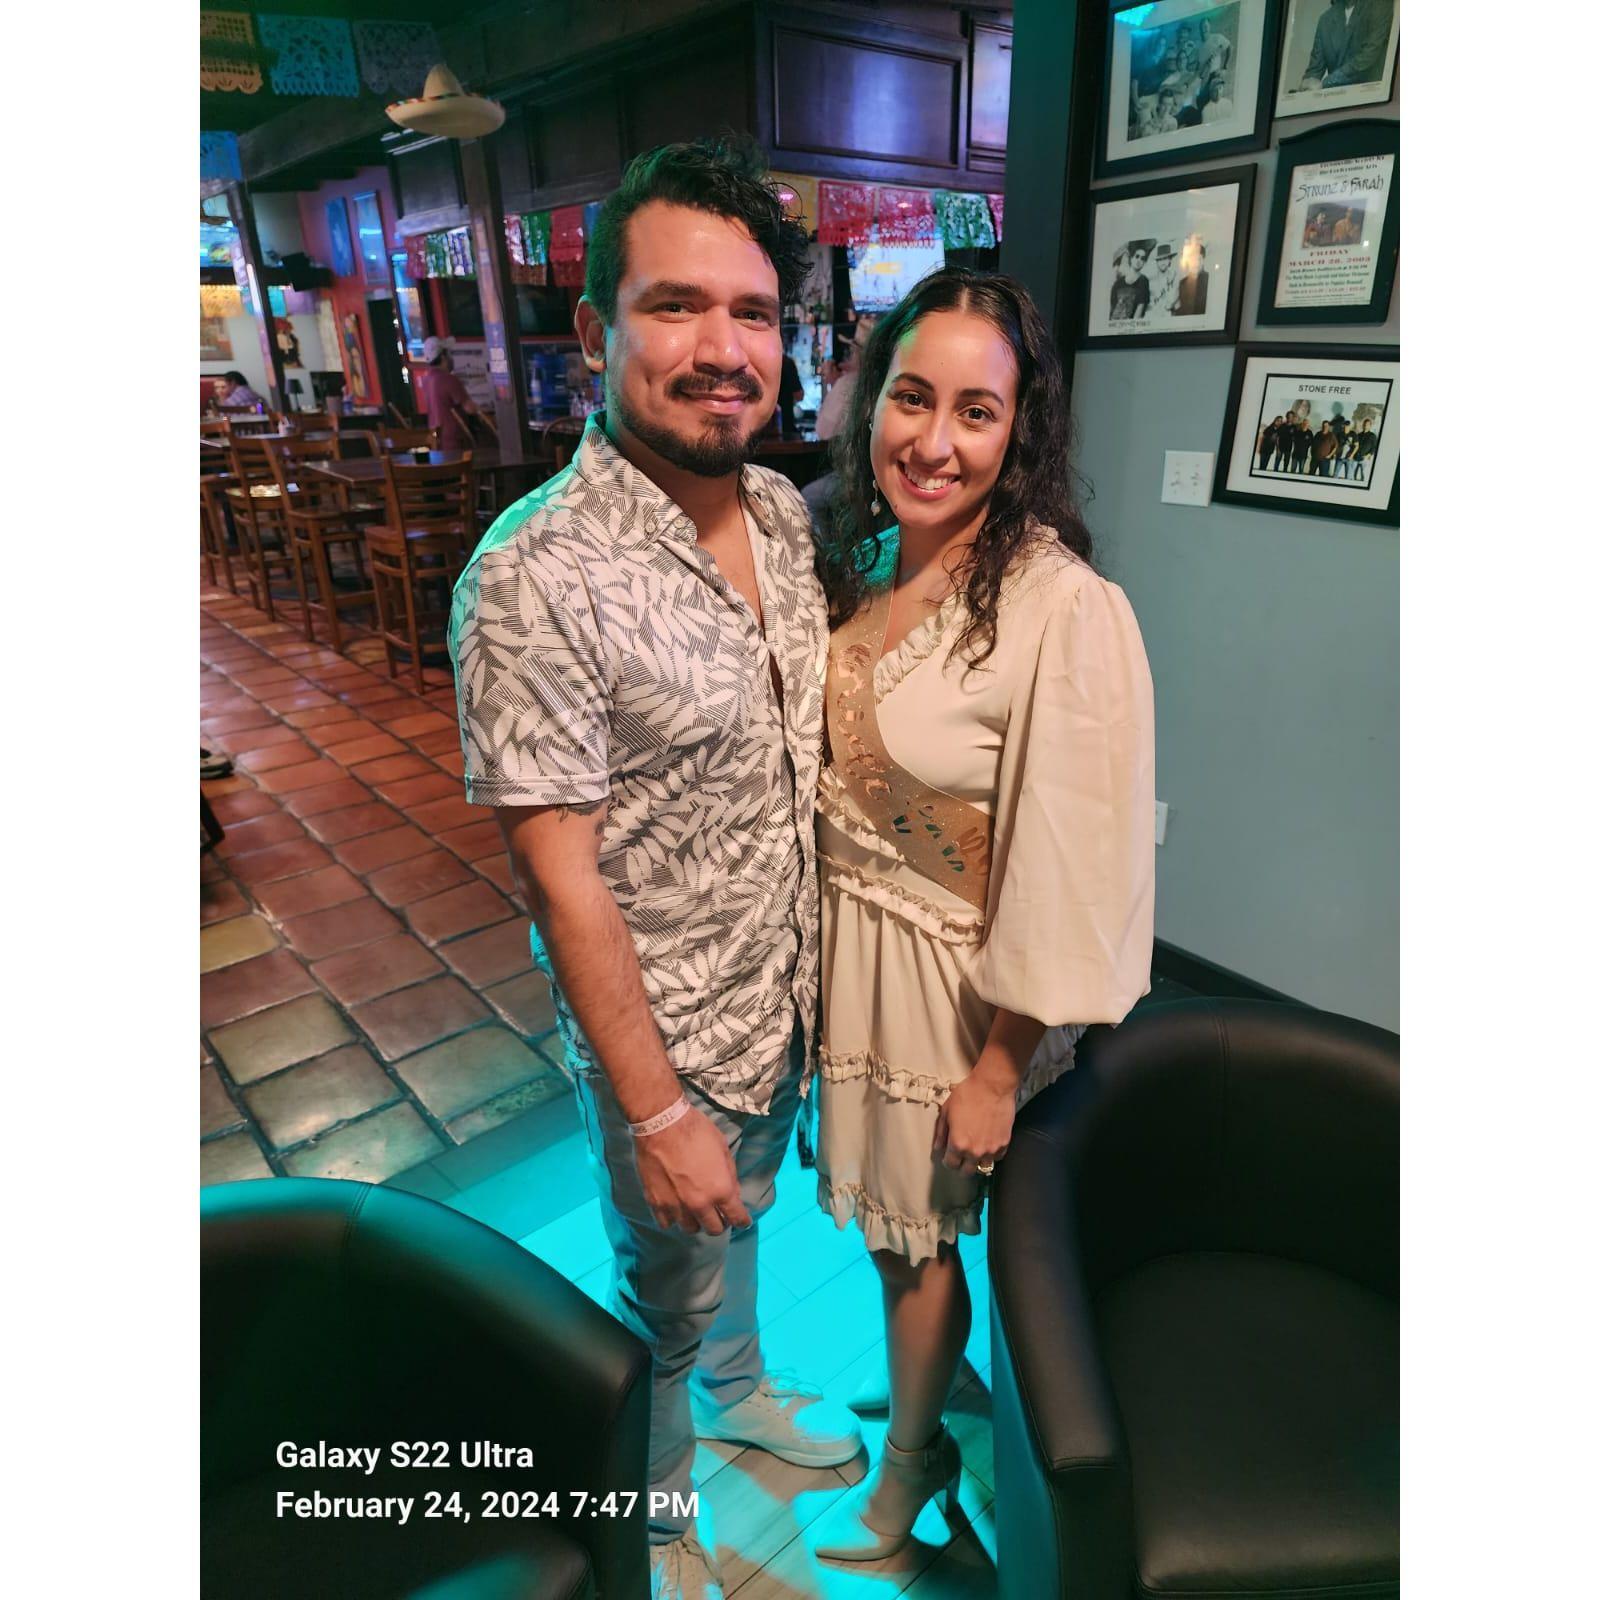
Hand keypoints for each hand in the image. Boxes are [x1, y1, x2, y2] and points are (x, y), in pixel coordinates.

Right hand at [632, 1105, 751, 1234]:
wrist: (662, 1124)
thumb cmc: (696, 1131)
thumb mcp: (723, 1149)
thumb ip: (729, 1175)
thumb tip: (733, 1193)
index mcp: (720, 1190)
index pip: (737, 1218)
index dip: (742, 1221)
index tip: (742, 1221)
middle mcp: (699, 1204)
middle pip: (714, 1229)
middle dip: (720, 1222)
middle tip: (718, 1213)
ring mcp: (676, 1206)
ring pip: (690, 1229)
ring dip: (696, 1222)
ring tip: (695, 1211)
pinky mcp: (656, 1203)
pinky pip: (667, 1223)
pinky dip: (673, 1218)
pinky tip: (675, 1208)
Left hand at [932, 1071, 1015, 1177]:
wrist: (992, 1086)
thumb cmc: (968, 1095)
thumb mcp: (947, 1111)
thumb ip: (941, 1132)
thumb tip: (938, 1147)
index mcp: (958, 1144)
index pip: (951, 1164)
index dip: (948, 1161)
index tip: (948, 1157)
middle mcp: (975, 1151)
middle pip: (967, 1172)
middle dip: (961, 1167)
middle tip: (960, 1158)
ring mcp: (991, 1149)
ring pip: (983, 1167)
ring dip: (978, 1162)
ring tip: (975, 1153)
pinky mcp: (1004, 1143)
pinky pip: (997, 1157)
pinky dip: (992, 1155)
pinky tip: (988, 1145)